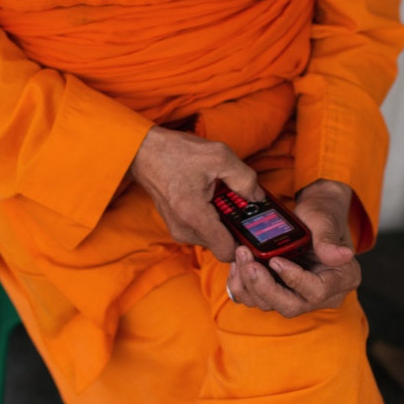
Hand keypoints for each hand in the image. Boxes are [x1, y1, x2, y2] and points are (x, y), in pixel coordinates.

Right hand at [130, 126, 264, 261]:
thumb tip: (259, 198)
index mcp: (194, 217)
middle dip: (238, 228)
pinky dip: (214, 219)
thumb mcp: (219, 157)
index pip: (228, 252)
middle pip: (224, 245)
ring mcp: (179, 230)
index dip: (247, 243)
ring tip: (228, 198)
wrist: (143, 152)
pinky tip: (216, 199)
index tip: (258, 229)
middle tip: (246, 206)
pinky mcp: (177, 226)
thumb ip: (245, 179)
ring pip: (214, 238)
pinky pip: (204, 231)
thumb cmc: (176, 153)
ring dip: (226, 222)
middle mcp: (184, 230)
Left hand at [226, 179, 361, 317]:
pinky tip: (238, 264)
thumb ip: (329, 239)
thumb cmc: (321, 213)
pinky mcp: (280, 293)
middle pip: (290, 306)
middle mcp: (323, 294)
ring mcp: (299, 296)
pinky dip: (242, 285)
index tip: (276, 260)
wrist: (309, 214)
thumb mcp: (325, 219)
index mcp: (343, 278)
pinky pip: (256, 299)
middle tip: (249, 263)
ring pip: (269, 304)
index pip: (317, 291)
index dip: (294, 279)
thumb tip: (343, 256)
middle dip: (264, 287)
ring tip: (241, 254)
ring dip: (248, 283)